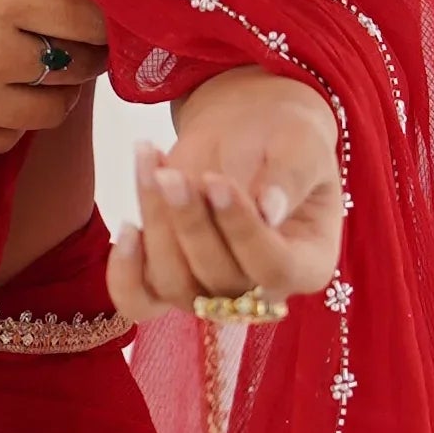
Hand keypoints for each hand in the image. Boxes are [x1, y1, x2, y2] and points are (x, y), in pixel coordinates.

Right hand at [0, 0, 106, 156]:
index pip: (91, 15)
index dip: (104, 9)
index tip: (98, 4)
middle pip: (81, 64)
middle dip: (88, 47)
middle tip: (72, 31)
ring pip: (52, 110)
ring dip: (58, 88)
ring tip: (41, 65)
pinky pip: (9, 140)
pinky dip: (16, 120)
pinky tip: (0, 94)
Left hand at [109, 69, 344, 319]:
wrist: (247, 132)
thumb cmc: (284, 139)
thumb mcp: (301, 145)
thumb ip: (290, 177)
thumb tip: (269, 209)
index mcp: (308, 263)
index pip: (275, 268)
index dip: (243, 230)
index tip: (217, 182)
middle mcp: (260, 290)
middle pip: (221, 282)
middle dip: (192, 225)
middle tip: (172, 175)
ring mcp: (211, 289)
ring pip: (175, 284)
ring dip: (157, 229)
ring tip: (154, 171)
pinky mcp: (169, 278)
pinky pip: (139, 300)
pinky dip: (125, 274)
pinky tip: (126, 228)